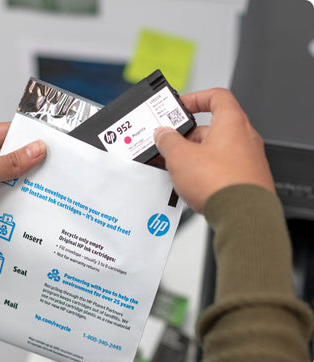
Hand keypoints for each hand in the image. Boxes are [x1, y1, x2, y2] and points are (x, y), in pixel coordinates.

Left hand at [0, 122, 45, 245]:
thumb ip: (11, 163)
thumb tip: (36, 149)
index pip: (9, 134)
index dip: (30, 138)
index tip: (51, 144)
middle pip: (14, 160)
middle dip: (32, 166)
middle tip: (55, 170)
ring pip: (12, 183)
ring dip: (25, 188)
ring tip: (49, 190)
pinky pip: (6, 203)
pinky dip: (17, 206)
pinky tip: (32, 207)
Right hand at [154, 88, 274, 212]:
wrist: (243, 216)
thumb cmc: (221, 183)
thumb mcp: (180, 157)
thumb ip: (168, 140)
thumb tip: (163, 134)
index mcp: (232, 123)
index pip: (217, 96)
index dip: (196, 98)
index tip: (181, 107)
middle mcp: (244, 138)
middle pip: (212, 127)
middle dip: (188, 136)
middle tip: (170, 144)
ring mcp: (248, 160)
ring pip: (216, 150)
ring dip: (195, 156)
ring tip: (177, 169)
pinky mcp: (247, 179)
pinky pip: (223, 168)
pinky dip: (206, 171)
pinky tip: (191, 184)